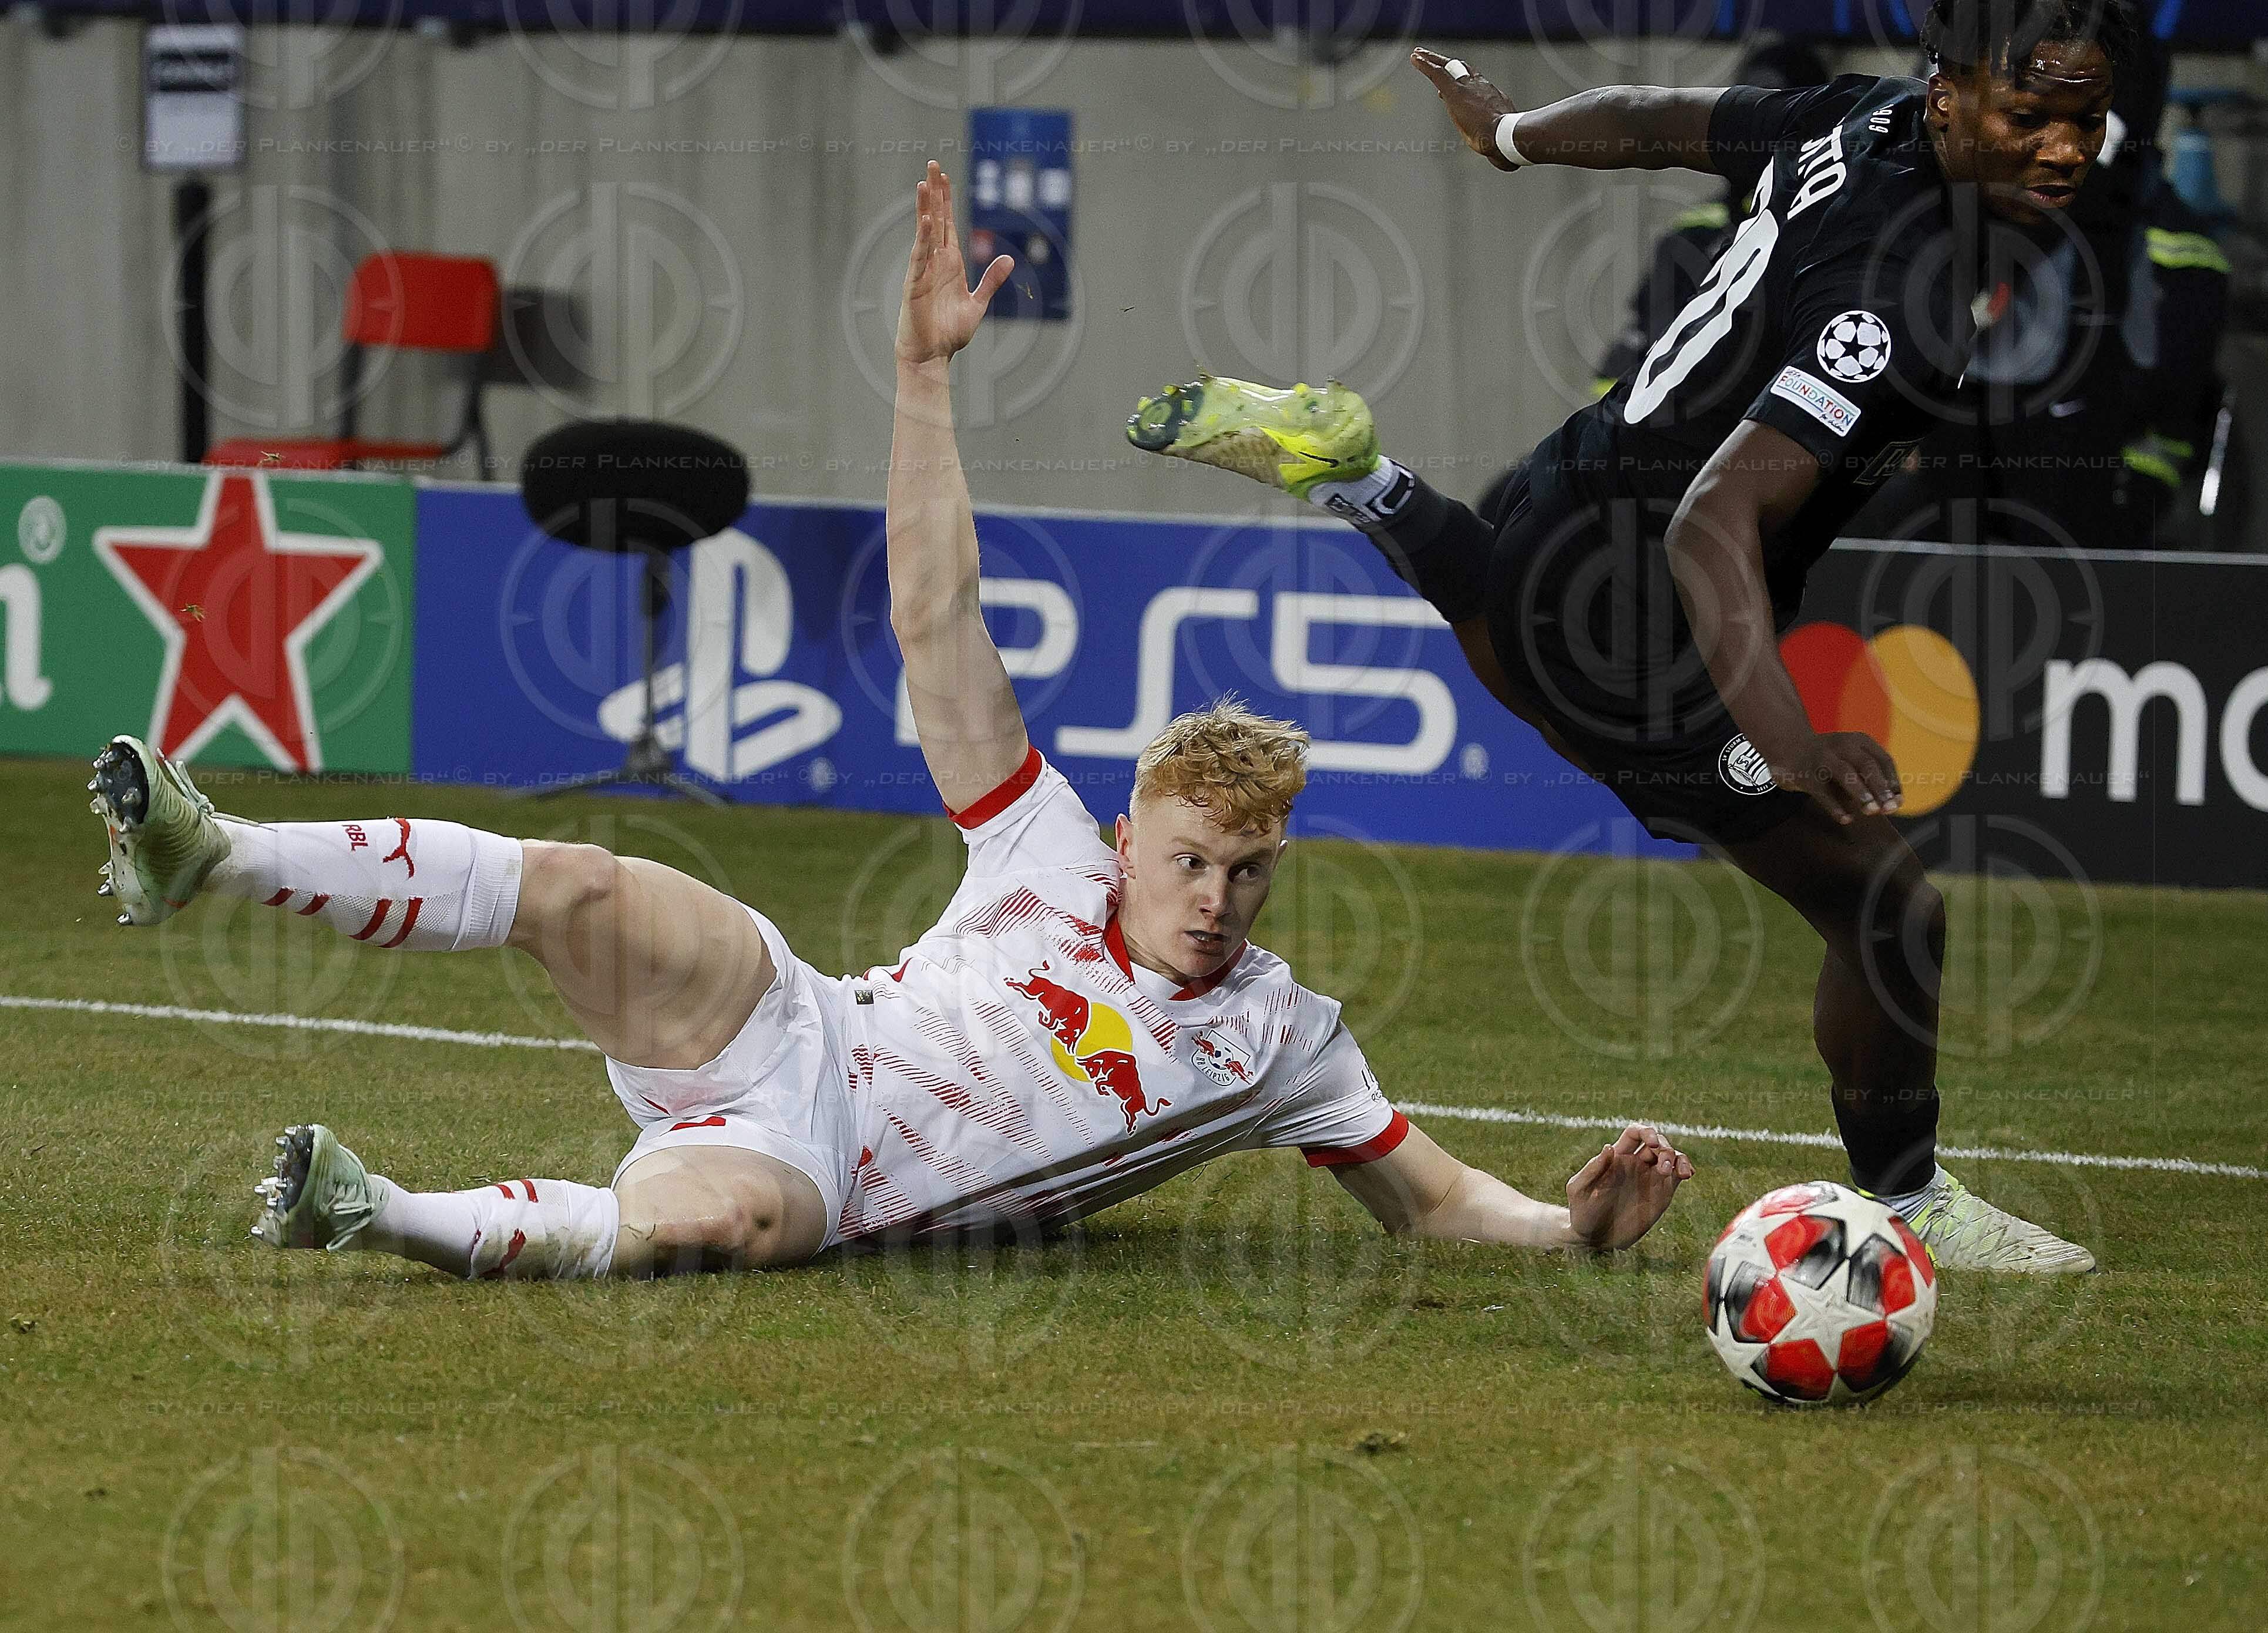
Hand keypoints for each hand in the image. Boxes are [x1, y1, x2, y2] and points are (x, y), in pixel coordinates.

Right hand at [895, 161, 1013, 368]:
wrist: (932, 356)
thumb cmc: (950, 333)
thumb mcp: (977, 304)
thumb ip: (992, 280)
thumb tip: (1008, 257)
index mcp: (950, 264)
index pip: (948, 224)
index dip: (946, 200)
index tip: (944, 177)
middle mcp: (935, 262)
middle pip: (935, 219)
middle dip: (934, 193)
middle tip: (932, 165)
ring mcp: (923, 270)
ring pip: (925, 232)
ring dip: (925, 208)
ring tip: (924, 183)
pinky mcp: (914, 284)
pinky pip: (920, 257)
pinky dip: (923, 239)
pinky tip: (926, 221)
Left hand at [1410, 48, 1520, 170]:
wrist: (1504, 136)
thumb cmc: (1506, 144)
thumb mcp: (1504, 142)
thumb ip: (1502, 147)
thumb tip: (1506, 163)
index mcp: (1492, 97)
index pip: (1475, 84)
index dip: (1462, 81)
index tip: (1449, 85)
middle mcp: (1481, 86)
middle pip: (1461, 69)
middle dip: (1446, 63)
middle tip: (1433, 59)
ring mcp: (1468, 87)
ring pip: (1448, 67)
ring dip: (1432, 59)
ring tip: (1418, 54)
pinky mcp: (1455, 92)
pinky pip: (1437, 74)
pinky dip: (1425, 64)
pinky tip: (1415, 58)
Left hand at [1566, 1125, 1692, 1250]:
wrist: (1595, 1238)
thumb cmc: (1582, 1211)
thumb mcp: (1579, 1189)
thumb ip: (1593, 1169)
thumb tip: (1609, 1147)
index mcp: (1617, 1157)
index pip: (1635, 1133)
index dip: (1646, 1132)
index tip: (1652, 1143)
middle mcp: (1635, 1163)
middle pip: (1657, 1142)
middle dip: (1665, 1148)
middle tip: (1663, 1167)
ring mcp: (1650, 1178)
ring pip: (1671, 1156)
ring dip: (1678, 1158)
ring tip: (1678, 1172)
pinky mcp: (1661, 1194)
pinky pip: (1676, 1175)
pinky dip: (1685, 1169)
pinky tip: (1687, 1173)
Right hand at [1774, 730, 1902, 825]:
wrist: (1790, 748)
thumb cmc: (1831, 760)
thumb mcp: (1852, 760)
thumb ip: (1871, 780)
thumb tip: (1894, 804)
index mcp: (1858, 741)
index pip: (1883, 760)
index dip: (1893, 781)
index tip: (1897, 801)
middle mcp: (1841, 745)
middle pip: (1866, 765)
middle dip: (1880, 787)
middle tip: (1889, 808)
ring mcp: (1822, 758)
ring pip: (1845, 773)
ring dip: (1860, 792)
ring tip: (1871, 810)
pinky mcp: (1806, 774)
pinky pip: (1823, 792)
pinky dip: (1835, 807)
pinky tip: (1846, 819)